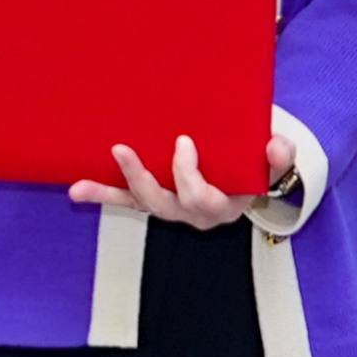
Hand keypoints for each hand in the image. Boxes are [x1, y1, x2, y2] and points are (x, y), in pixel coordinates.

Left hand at [71, 133, 259, 230]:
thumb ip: (279, 155)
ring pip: (139, 204)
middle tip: (124, 150)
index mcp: (222, 206)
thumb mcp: (275, 159)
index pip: (201, 199)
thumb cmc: (258, 163)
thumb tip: (274, 146)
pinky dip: (101, 195)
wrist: (247, 174)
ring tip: (80, 184)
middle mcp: (191, 213)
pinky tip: (76, 190)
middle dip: (141, 179)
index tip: (182, 143)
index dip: (187, 175)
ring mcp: (170, 207)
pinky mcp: (153, 199)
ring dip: (109, 191)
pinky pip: (126, 201)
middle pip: (163, 205)